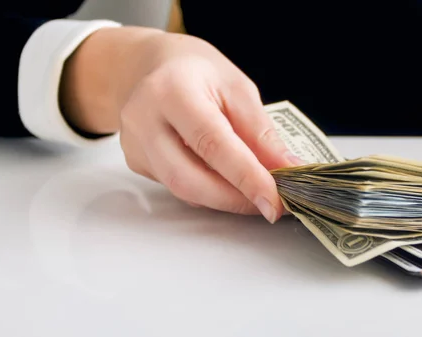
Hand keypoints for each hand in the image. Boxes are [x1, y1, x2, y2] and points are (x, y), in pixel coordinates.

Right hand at [60, 27, 301, 222]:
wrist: (150, 66)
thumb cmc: (196, 72)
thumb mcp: (237, 88)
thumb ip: (260, 131)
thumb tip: (286, 169)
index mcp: (172, 91)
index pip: (212, 143)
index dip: (246, 178)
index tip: (274, 200)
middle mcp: (144, 119)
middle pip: (189, 178)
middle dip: (234, 199)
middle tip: (269, 203)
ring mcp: (134, 144)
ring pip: (181, 190)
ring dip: (224, 199)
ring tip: (252, 192)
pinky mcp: (136, 162)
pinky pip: (176, 188)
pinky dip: (207, 191)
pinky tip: (223, 179)